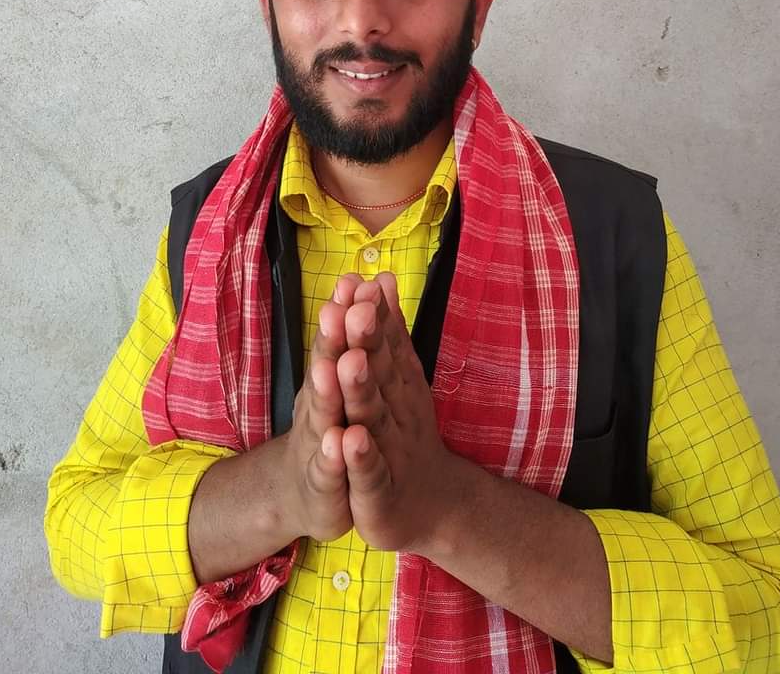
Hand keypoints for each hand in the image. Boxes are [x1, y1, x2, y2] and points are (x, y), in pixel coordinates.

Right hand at [272, 272, 359, 544]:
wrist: (308, 500)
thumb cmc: (332, 430)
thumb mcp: (343, 383)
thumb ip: (355, 334)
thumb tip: (367, 278)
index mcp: (331, 384)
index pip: (340, 343)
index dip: (346, 315)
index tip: (353, 280)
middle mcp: (321, 410)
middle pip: (329, 371)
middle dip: (335, 341)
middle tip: (340, 309)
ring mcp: (320, 448)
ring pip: (327, 417)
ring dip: (331, 390)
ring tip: (335, 365)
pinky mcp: (326, 487)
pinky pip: (332, 470)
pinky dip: (336, 455)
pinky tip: (339, 440)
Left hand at [336, 272, 468, 554]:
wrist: (431, 504)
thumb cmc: (405, 435)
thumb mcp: (398, 379)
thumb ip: (390, 331)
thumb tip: (382, 277)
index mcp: (397, 384)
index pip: (384, 344)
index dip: (372, 315)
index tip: (361, 281)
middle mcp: (396, 410)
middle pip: (378, 372)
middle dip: (366, 341)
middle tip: (355, 308)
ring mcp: (389, 448)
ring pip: (371, 415)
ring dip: (361, 389)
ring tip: (348, 363)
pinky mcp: (377, 488)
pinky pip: (368, 470)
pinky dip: (359, 455)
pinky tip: (348, 438)